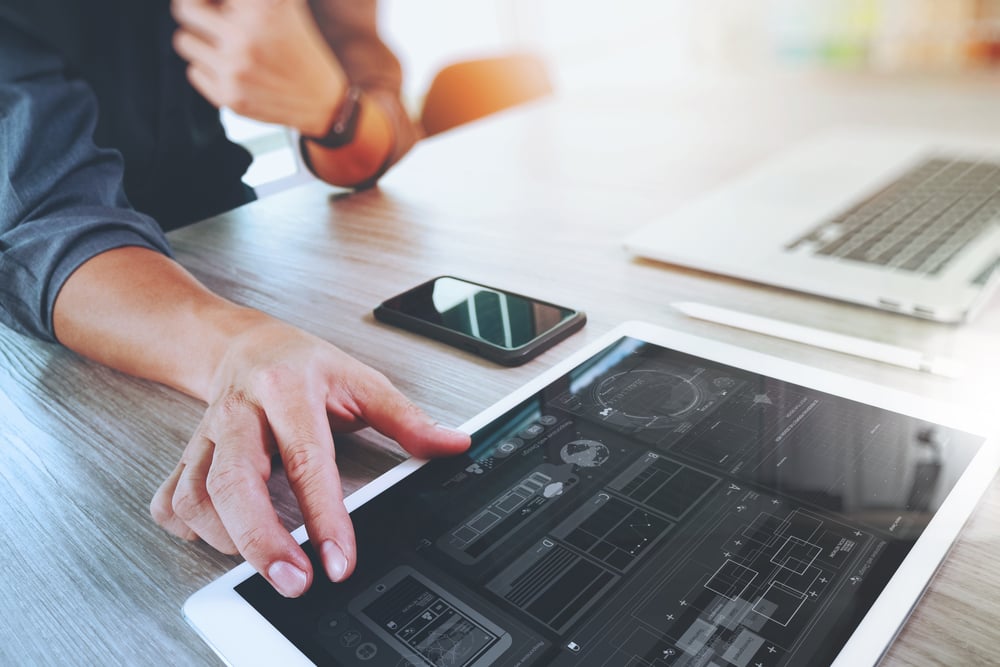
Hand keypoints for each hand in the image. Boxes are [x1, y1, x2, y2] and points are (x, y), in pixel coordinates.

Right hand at [149, 318, 470, 596]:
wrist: (243, 344)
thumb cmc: (302, 364)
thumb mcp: (361, 380)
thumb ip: (407, 419)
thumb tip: (452, 445)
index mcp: (288, 389)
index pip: (306, 459)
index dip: (324, 515)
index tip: (338, 560)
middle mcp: (240, 412)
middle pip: (234, 482)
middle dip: (261, 542)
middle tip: (294, 582)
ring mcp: (206, 435)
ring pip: (197, 496)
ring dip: (228, 540)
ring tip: (268, 560)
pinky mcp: (186, 455)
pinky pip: (172, 501)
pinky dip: (191, 530)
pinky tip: (221, 538)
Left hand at [171, 0, 345, 136]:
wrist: (323, 102)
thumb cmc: (300, 48)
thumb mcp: (285, 6)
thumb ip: (247, 1)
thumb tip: (212, 0)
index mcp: (261, 9)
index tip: (216, 6)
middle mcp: (245, 38)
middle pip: (184, 10)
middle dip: (195, 10)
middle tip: (207, 16)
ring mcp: (235, 69)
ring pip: (184, 41)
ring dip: (201, 40)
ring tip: (224, 46)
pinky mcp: (229, 96)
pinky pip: (193, 71)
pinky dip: (209, 68)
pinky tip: (234, 71)